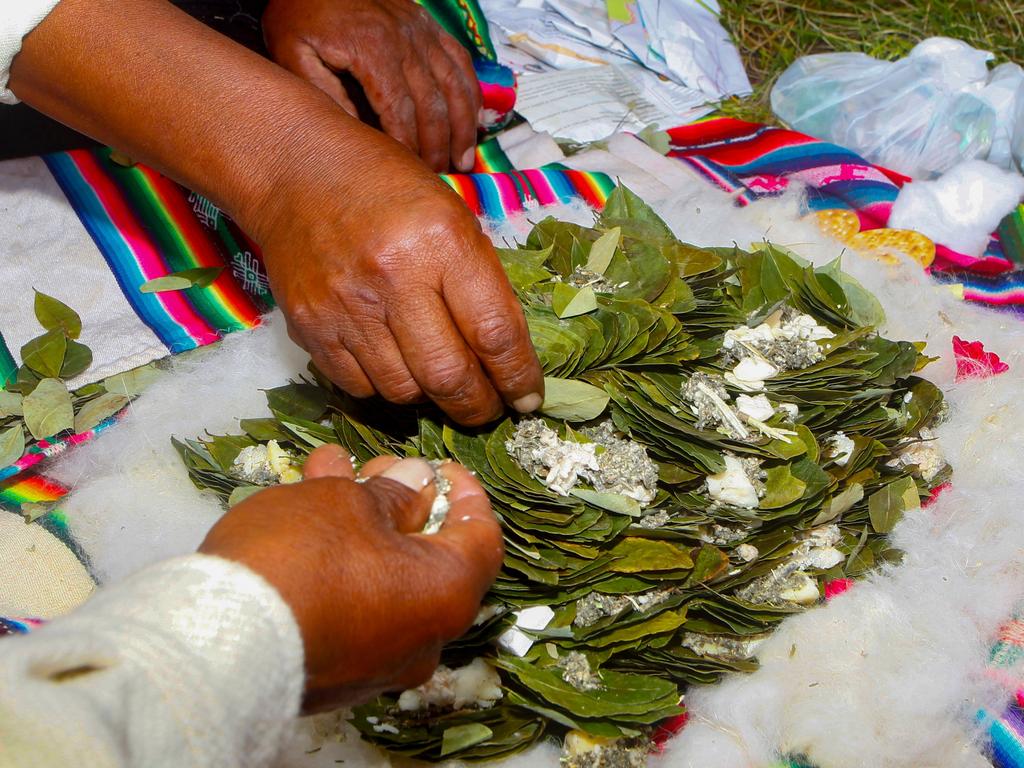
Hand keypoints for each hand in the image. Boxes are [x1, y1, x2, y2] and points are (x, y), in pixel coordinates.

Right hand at [199, 445, 503, 710]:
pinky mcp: (332, 671)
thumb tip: (416, 482)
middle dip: (397, 499)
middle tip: (370, 465)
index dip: (464, 491)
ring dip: (357, 520)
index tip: (438, 465)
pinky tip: (301, 516)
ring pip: (381, 574)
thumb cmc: (301, 559)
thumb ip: (394, 491)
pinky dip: (337, 559)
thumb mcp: (351, 502)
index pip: (481, 536)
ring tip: (325, 471)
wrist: (217, 642)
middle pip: (426, 555)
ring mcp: (377, 661)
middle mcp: (424, 638)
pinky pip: (351, 604)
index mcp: (447, 594)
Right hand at [256, 143, 544, 426]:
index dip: (518, 377)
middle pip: (448, 376)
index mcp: (442, 242)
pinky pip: (358, 386)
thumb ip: (480, 284)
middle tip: (489, 409)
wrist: (297, 171)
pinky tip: (397, 368)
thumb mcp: (454, 216)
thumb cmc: (389, 189)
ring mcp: (345, 306)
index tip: (527, 398)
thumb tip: (506, 356)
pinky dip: (384, 388)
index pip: (494, 333)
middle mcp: (393, 276)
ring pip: (402, 391)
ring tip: (441, 384)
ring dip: (431, 399)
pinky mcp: (309, 326)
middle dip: (478, 407)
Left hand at [263, 0, 481, 171]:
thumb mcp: (294, 53)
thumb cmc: (301, 14)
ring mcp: (422, 31)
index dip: (408, 146)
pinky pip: (461, 61)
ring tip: (464, 158)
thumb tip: (356, 136)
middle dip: (439, 145)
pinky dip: (472, 93)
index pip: (399, 110)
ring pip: (456, 85)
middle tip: (439, 174)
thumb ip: (323, 94)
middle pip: (433, 104)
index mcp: (372, 49)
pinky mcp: (429, 26)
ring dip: (464, 126)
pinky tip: (475, 119)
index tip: (410, 172)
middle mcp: (406, 40)